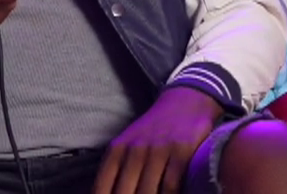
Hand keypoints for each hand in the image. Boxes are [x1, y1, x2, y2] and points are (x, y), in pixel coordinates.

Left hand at [93, 86, 223, 193]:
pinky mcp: (182, 152)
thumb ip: (115, 172)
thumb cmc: (153, 131)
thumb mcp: (127, 145)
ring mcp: (159, 150)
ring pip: (148, 193)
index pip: (102, 188)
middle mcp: (135, 150)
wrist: (184, 101)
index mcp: (117, 151)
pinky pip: (171, 186)